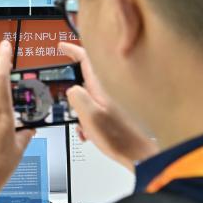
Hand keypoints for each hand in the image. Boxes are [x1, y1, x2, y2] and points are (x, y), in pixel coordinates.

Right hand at [59, 42, 157, 169]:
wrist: (141, 155)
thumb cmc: (120, 138)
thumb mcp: (90, 116)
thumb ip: (76, 97)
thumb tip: (71, 89)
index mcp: (103, 86)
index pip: (86, 58)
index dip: (72, 50)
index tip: (62, 46)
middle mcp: (110, 89)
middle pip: (85, 79)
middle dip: (74, 92)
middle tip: (70, 106)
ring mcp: (115, 100)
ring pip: (90, 97)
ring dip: (82, 110)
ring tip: (84, 127)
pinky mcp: (118, 111)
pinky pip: (98, 108)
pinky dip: (91, 118)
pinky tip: (91, 132)